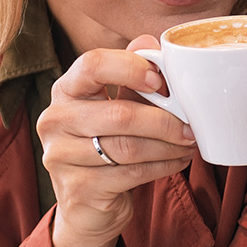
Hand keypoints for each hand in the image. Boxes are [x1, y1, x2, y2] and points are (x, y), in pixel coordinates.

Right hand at [38, 35, 196, 246]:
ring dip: (167, 146)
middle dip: (163, 120)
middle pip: (118, 114)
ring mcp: (60, 156)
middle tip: (191, 126)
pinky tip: (177, 162)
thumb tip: (152, 42)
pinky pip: (130, 174)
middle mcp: (55, 120)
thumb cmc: (106, 144)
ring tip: (189, 143)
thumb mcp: (115, 105)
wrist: (87, 204)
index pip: (92, 64)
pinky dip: (161, 167)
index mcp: (65, 89)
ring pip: (127, 148)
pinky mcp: (77, 189)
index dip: (130, 69)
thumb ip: (130, 77)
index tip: (161, 82)